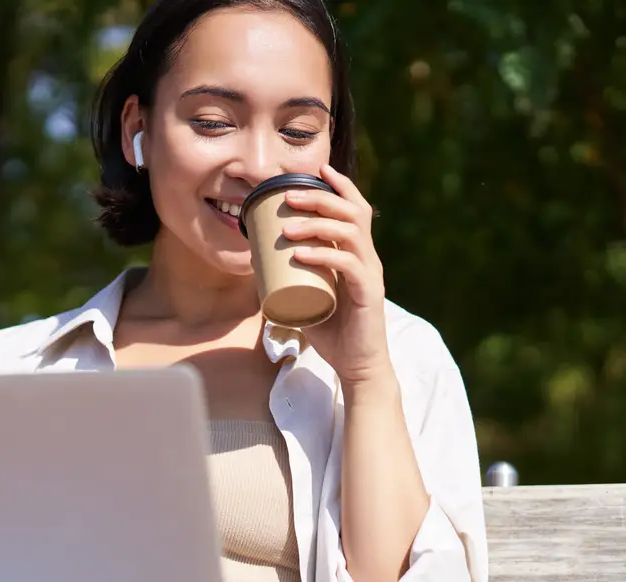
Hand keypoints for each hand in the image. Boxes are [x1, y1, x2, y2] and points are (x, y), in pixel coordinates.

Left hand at [279, 164, 393, 387]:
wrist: (356, 366)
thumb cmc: (332, 333)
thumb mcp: (306, 298)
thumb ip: (287, 279)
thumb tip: (255, 263)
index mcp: (358, 254)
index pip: (355, 209)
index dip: (340, 186)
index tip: (317, 171)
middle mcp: (368, 258)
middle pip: (352, 213)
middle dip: (320, 198)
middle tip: (289, 196)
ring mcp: (370, 274)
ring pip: (350, 233)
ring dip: (318, 224)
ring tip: (289, 226)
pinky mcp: (368, 293)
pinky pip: (348, 265)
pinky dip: (323, 255)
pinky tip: (301, 253)